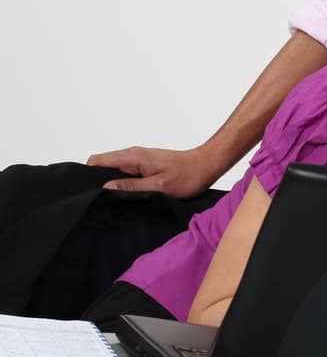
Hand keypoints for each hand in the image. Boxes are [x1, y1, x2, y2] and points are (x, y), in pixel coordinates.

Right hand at [86, 145, 224, 195]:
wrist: (207, 165)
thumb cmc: (188, 175)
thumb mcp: (159, 186)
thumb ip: (132, 186)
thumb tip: (106, 187)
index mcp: (132, 157)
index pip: (96, 161)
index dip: (88, 176)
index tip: (89, 192)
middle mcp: (132, 155)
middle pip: (102, 166)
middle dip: (98, 182)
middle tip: (102, 201)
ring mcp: (138, 160)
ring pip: (114, 171)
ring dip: (112, 184)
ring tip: (116, 200)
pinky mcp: (145, 166)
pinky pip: (126, 174)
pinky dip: (123, 183)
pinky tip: (129, 196)